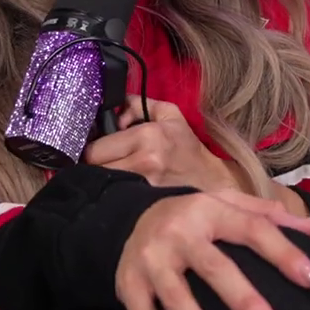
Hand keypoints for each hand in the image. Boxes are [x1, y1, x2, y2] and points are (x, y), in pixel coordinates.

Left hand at [86, 97, 243, 193]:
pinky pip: (113, 202)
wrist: (215, 184)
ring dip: (103, 184)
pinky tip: (122, 194)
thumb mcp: (171, 117)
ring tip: (114, 181)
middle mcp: (144, 161)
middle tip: (106, 166)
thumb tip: (114, 108)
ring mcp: (144, 186)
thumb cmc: (190, 152)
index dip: (95, 151)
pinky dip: (113, 198)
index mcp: (148, 136)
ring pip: (101, 186)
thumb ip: (139, 104)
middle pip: (94, 169)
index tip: (101, 153)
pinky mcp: (145, 206)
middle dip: (96, 167)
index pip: (94, 149)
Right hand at [115, 190, 309, 309]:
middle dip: (244, 302)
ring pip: (176, 302)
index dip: (285, 254)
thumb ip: (270, 216)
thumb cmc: (195, 218)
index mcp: (209, 210)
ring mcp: (149, 262)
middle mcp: (177, 234)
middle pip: (214, 268)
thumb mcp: (229, 204)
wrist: (128, 218)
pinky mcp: (127, 288)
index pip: (253, 229)